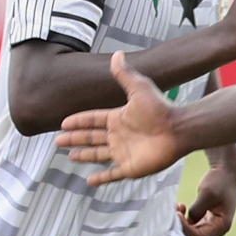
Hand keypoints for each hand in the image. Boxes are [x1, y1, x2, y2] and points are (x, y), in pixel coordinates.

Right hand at [56, 51, 185, 185]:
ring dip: (84, 155)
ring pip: (98, 155)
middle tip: (58, 141)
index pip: (92, 120)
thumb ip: (125, 74)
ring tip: (70, 156)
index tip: (64, 123)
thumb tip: (117, 54)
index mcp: (118, 118)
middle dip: (74, 139)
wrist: (178, 130)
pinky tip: (88, 182)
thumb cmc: (160, 108)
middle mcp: (119, 135)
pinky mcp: (131, 167)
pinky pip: (112, 174)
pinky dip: (101, 178)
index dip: (78, 121)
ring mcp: (124, 152)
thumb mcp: (139, 88)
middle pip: (91, 137)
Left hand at [181, 159, 235, 235]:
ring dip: (181, 222)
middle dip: (181, 226)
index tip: (176, 215)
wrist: (227, 171)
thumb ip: (196, 210)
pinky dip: (184, 218)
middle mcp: (217, 229)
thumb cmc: (220, 181)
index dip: (184, 229)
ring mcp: (211, 225)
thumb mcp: (206, 194)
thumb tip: (186, 221)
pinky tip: (181, 206)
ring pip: (191, 231)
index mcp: (221, 226)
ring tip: (177, 207)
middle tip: (172, 212)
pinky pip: (191, 224)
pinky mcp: (205, 219)